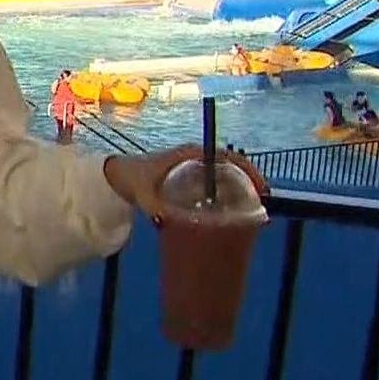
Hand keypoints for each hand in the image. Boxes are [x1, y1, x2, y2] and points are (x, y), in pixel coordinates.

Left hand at [103, 145, 269, 222]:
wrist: (118, 176)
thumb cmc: (135, 180)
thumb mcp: (148, 196)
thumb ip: (160, 210)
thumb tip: (175, 224)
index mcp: (191, 155)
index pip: (228, 157)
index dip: (247, 170)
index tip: (259, 187)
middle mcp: (196, 158)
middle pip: (231, 166)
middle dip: (247, 181)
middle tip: (259, 202)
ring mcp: (194, 166)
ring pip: (224, 174)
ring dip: (238, 187)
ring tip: (249, 208)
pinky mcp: (190, 177)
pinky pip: (214, 181)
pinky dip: (225, 192)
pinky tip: (228, 210)